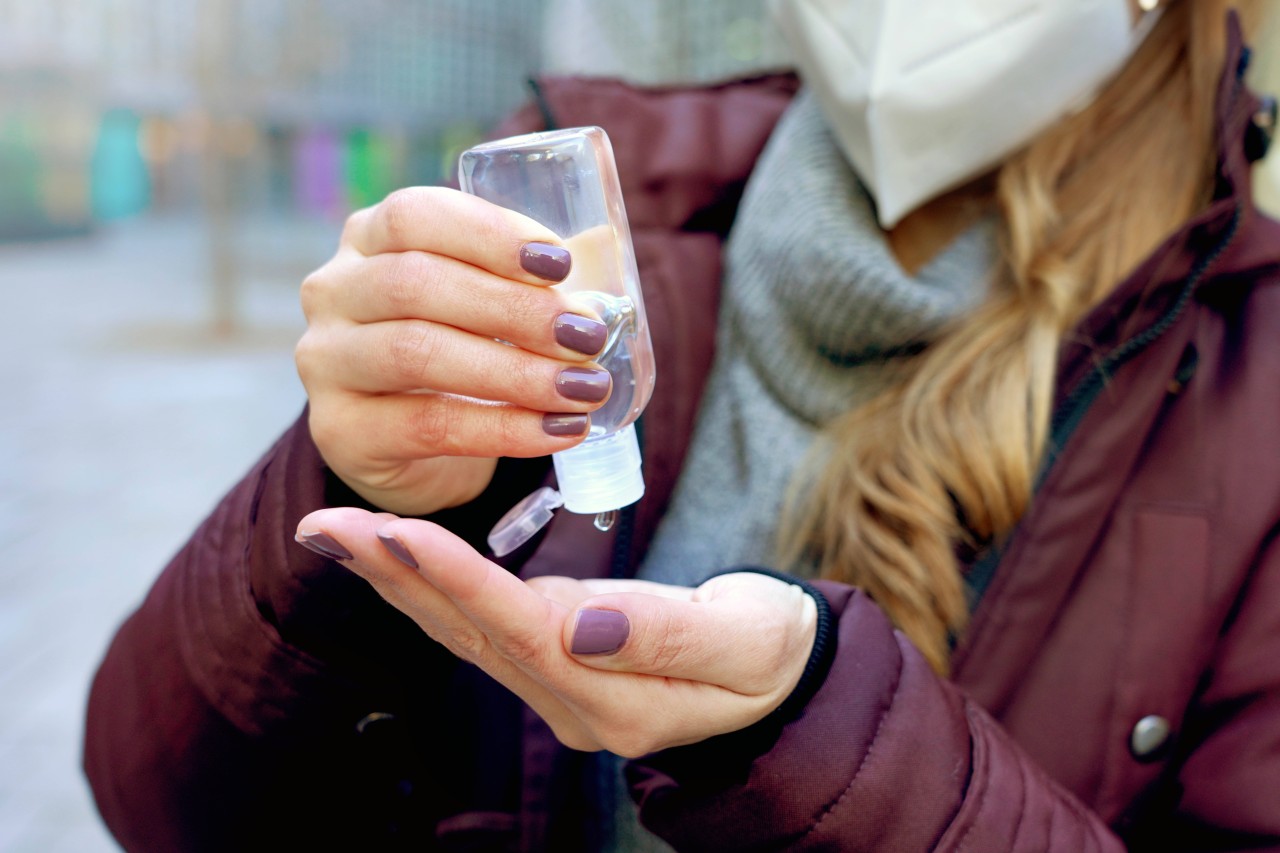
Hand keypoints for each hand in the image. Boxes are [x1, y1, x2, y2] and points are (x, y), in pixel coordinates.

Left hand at [295, 508, 818, 756]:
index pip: (522, 630)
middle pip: (470, 632)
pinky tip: (392, 555)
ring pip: (462, 629)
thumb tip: (585, 626)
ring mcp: (556, 686)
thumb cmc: (768, 653)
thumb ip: (668, 636)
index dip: (457, 579)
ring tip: (336, 531)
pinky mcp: (552, 660)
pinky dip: (429, 585)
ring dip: (398, 578)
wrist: (778, 683)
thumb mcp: (744, 642)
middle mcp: (569, 701)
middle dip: (397, 574)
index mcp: (615, 701)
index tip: (396, 531)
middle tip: (326, 523)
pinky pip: (477, 623)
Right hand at [296, 187, 613, 515]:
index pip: (416, 216)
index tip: (560, 263)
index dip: (489, 234)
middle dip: (514, 310)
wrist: (414, 446)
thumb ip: (533, 278)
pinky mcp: (340, 431)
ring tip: (583, 389)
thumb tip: (605, 266)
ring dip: (515, 372)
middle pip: (416, 284)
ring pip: (417, 354)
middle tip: (587, 336)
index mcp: (369, 237)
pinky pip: (426, 426)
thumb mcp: (487, 301)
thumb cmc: (462, 350)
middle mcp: (334, 290)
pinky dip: (502, 429)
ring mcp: (327, 362)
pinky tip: (558, 431)